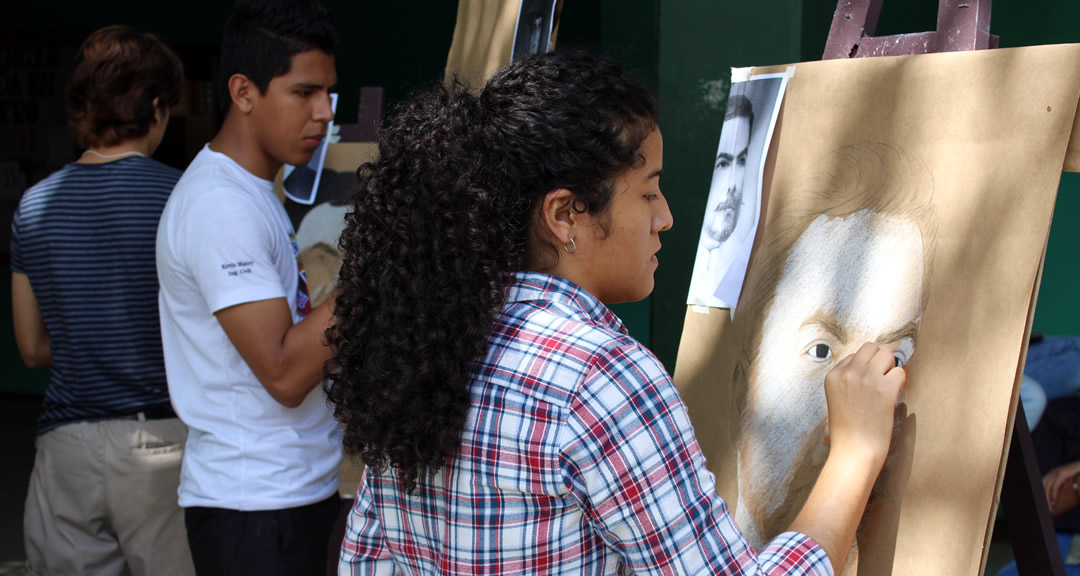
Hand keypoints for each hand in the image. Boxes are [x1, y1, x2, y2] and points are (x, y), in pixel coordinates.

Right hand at [823, 342, 906, 468]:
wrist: (854, 451)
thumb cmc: (847, 431)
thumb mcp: (837, 400)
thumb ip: (848, 382)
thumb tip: (870, 368)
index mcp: (833, 376)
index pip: (854, 356)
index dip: (865, 367)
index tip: (868, 382)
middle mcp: (849, 373)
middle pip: (871, 348)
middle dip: (880, 359)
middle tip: (882, 377)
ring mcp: (867, 379)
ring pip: (887, 354)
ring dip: (891, 367)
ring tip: (888, 386)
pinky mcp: (885, 389)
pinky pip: (900, 372)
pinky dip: (900, 382)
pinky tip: (893, 395)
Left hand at [1043, 460, 1079, 515]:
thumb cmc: (1077, 474)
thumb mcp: (1066, 480)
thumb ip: (1061, 487)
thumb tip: (1056, 499)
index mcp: (1051, 475)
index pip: (1041, 485)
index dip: (1040, 495)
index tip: (1042, 505)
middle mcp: (1051, 473)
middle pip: (1042, 487)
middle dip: (1043, 499)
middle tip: (1044, 509)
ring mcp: (1055, 472)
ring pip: (1047, 488)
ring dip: (1047, 499)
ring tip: (1050, 508)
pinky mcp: (1062, 474)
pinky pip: (1055, 486)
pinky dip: (1054, 495)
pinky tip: (1054, 502)